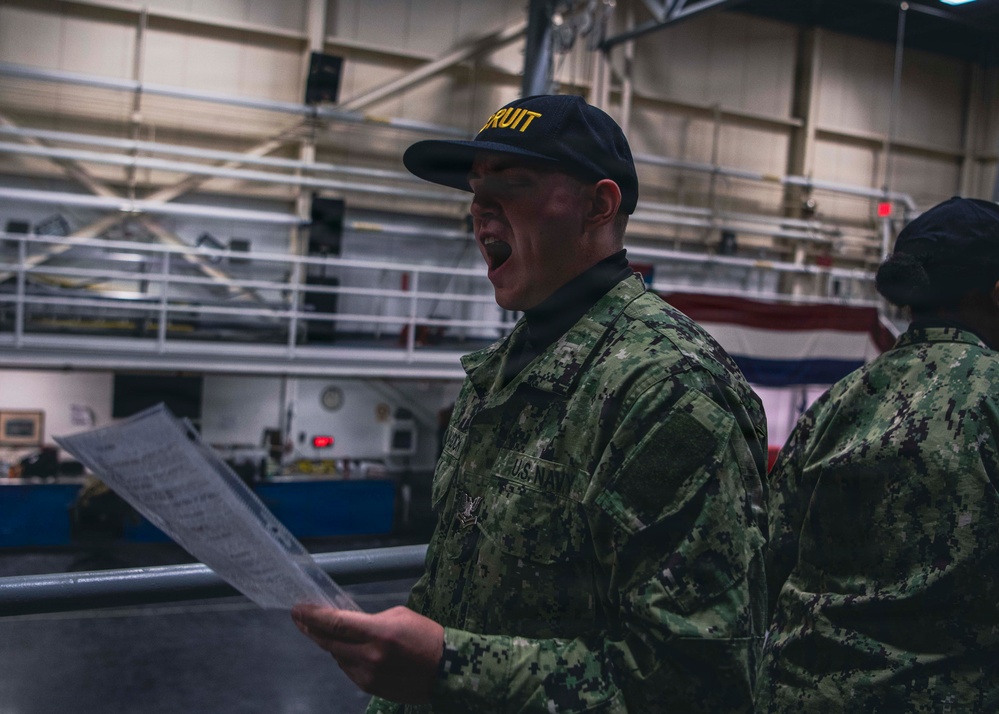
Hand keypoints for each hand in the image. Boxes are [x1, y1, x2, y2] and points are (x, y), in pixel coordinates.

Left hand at [291, 604, 444, 703]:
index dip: (313, 616)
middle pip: (330, 642)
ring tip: (332, 633)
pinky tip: (352, 650)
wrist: (446, 669)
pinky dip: (347, 658)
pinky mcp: (370, 688)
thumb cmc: (425, 635)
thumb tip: (347, 624)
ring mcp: (368, 675)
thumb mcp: (398, 616)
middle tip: (300, 619)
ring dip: (333, 644)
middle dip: (312, 629)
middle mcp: (369, 656)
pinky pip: (349, 669)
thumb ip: (369, 621)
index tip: (297, 609)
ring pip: (338, 657)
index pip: (336, 624)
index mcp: (378, 633)